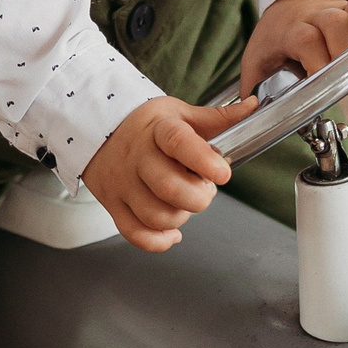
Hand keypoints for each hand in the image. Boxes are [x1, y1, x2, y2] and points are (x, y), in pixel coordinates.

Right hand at [83, 95, 253, 254]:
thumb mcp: (178, 113)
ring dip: (180, 218)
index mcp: (158, 130)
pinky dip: (158, 241)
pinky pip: (135, 233)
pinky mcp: (113, 203)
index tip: (223, 173)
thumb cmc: (144, 124)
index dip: (203, 161)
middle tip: (204, 188)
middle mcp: (137, 157)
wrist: (95, 126)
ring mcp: (123, 183)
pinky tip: (171, 232)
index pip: (178, 143)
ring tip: (184, 203)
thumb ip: (216, 118)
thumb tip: (252, 107)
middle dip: (198, 197)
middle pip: (169, 188)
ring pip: (155, 215)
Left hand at [238, 0, 347, 99]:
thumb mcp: (256, 61)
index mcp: (295, 31)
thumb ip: (252, 89)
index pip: (306, 41)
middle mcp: (321, 18)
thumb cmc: (275, 40)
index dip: (314, 57)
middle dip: (344, 42)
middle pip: (335, 22)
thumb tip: (246, 120)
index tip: (318, 78)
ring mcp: (344, 11)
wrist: (284, 6)